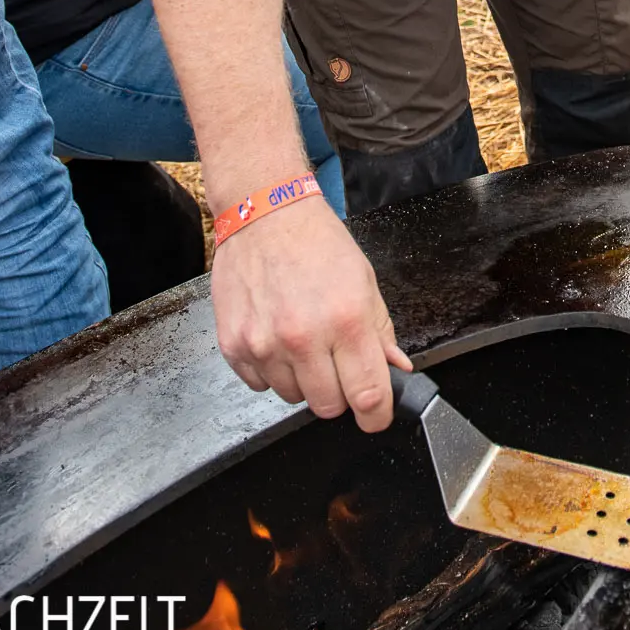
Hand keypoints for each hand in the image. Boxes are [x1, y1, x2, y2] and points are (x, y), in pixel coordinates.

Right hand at [211, 196, 410, 430]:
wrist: (264, 214)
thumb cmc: (317, 243)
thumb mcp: (364, 282)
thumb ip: (380, 333)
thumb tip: (395, 369)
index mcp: (346, 320)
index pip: (368, 396)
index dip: (376, 415)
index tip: (376, 415)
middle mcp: (303, 337)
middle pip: (328, 407)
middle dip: (339, 392)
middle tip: (336, 362)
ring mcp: (264, 344)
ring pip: (293, 398)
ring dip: (302, 379)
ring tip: (302, 338)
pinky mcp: (234, 345)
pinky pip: (259, 385)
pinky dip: (271, 370)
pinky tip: (276, 336)